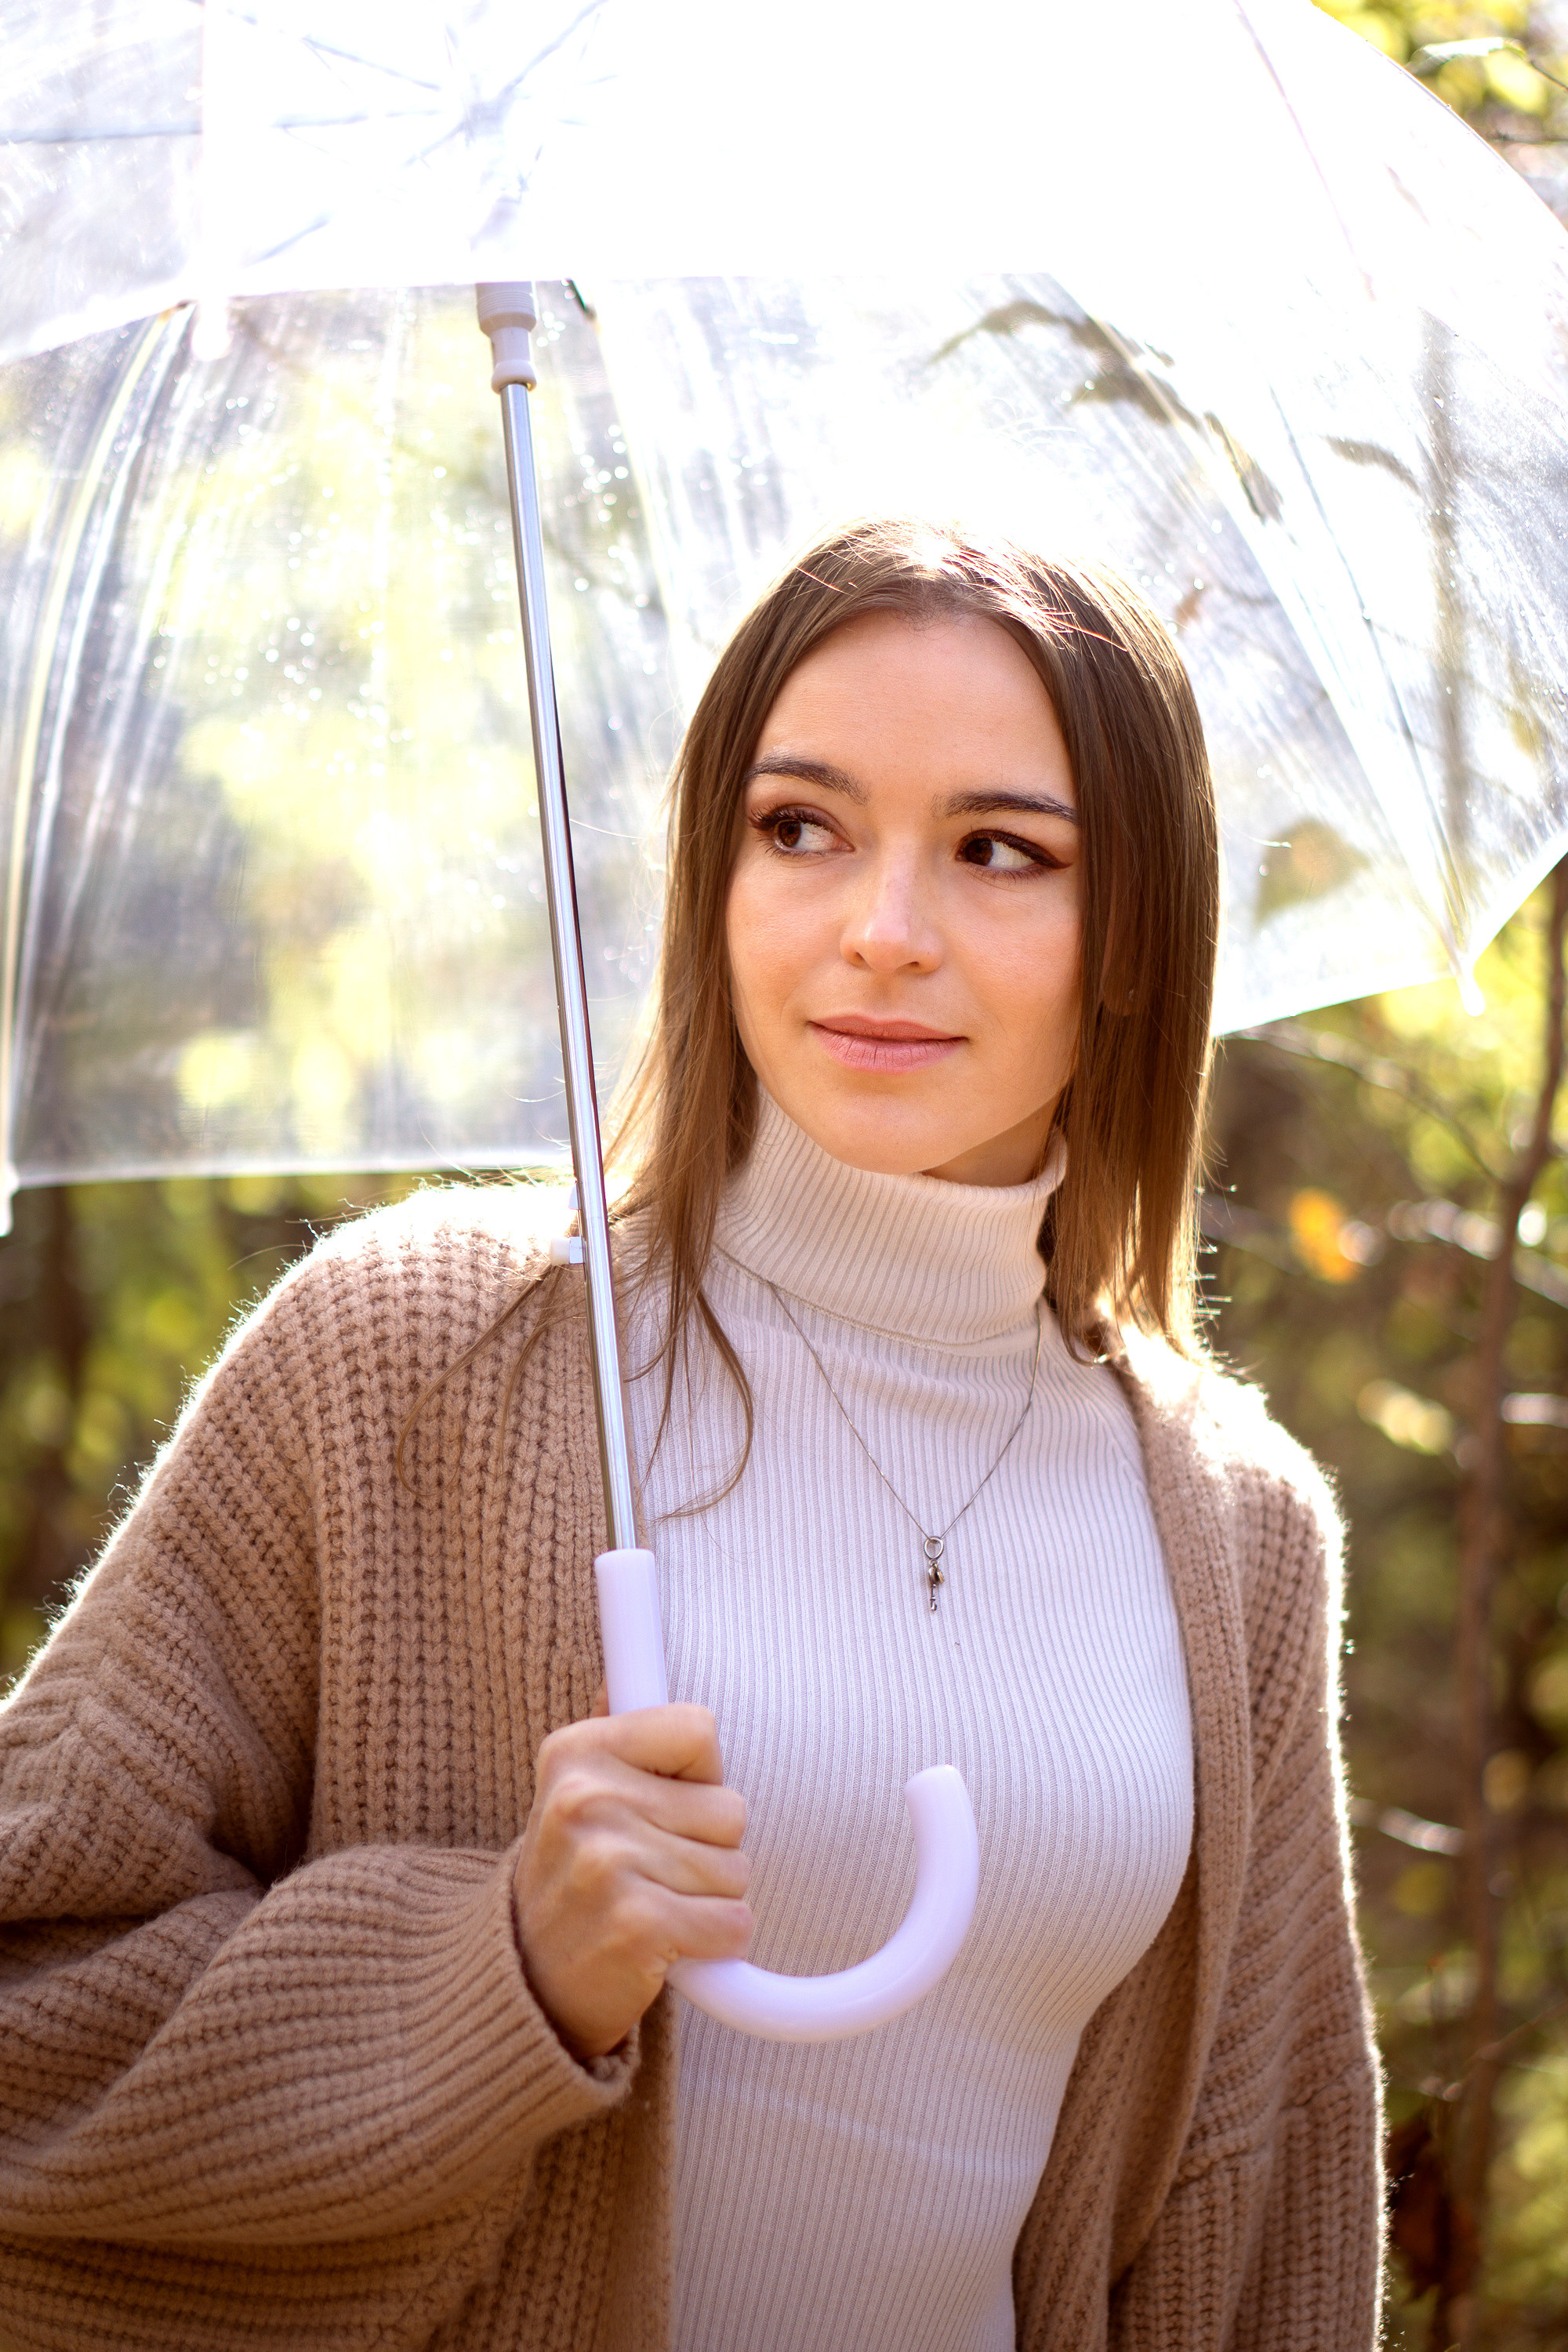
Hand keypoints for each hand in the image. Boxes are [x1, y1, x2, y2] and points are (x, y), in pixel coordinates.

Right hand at [513, 1698, 751, 2060]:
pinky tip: (668, 1945)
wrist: (525, 1983)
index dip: (699, 1777)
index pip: (699, 1728)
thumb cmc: (571, 1879)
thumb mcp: (574, 1792)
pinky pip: (733, 1924)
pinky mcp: (635, 1923)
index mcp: (576, 1751)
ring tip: (653, 1906)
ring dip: (709, 1899)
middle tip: (651, 1873)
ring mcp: (607, 1860)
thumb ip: (614, 1734)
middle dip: (708, 1849)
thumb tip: (626, 1668)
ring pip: (736, 1870)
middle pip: (730, 1809)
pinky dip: (715, 1943)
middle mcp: (585, 1798)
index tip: (663, 1808)